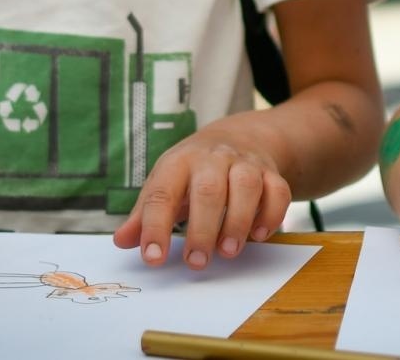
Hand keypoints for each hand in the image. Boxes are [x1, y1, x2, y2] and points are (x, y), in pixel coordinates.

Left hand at [112, 131, 289, 269]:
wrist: (240, 136)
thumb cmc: (194, 171)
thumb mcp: (165, 183)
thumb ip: (144, 214)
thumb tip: (122, 241)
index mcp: (178, 162)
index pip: (162, 193)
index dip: (155, 226)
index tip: (153, 258)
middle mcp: (212, 158)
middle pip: (207, 190)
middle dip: (202, 229)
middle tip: (196, 262)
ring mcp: (244, 163)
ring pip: (245, 186)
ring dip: (238, 221)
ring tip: (228, 252)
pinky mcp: (271, 173)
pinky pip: (277, 190)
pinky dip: (271, 214)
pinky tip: (260, 236)